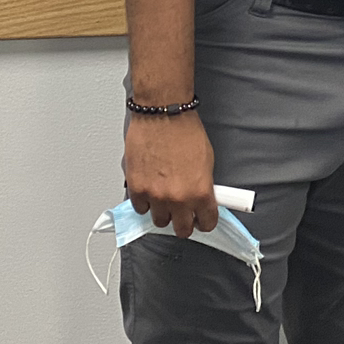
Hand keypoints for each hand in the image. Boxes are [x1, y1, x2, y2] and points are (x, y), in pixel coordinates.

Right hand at [123, 110, 217, 236]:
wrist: (163, 113)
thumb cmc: (185, 130)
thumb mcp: (207, 161)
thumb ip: (204, 185)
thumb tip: (202, 199)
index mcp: (200, 192)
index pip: (207, 223)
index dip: (205, 221)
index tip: (201, 219)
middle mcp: (178, 198)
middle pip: (182, 229)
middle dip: (184, 222)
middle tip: (183, 213)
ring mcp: (156, 195)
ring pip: (160, 221)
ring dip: (163, 212)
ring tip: (164, 197)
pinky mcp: (137, 188)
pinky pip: (140, 208)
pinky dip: (145, 201)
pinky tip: (150, 189)